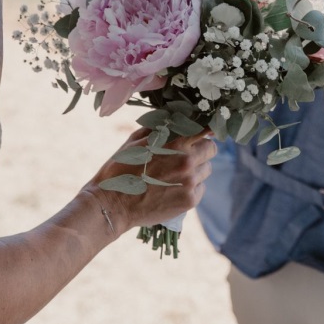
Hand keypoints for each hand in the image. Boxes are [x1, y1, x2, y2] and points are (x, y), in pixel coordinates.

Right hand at [86, 129, 216, 231]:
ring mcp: (190, 182)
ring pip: (206, 170)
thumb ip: (159, 128)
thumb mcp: (136, 140)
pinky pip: (200, 189)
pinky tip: (173, 189)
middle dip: (201, 150)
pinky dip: (191, 188)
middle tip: (185, 156)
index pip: (206, 129)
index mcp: (175, 141)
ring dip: (196, 170)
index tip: (203, 133)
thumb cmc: (121, 168)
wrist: (112, 204)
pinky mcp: (189, 201)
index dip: (205, 131)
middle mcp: (187, 160)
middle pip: (211, 149)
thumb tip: (176, 119)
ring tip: (175, 175)